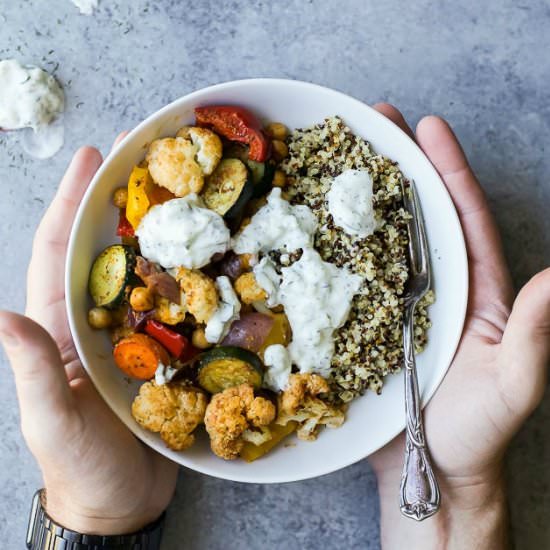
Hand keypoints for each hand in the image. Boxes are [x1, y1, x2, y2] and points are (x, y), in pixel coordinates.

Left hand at [0, 140, 177, 534]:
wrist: (119, 501)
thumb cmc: (81, 466)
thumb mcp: (53, 419)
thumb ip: (33, 369)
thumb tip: (0, 315)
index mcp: (61, 328)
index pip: (61, 253)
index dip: (73, 204)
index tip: (92, 158)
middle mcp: (96, 322)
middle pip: (106, 250)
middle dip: (120, 203)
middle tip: (145, 160)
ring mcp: (132, 336)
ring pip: (146, 273)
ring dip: (159, 234)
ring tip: (184, 197)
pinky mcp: (164, 354)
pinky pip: (178, 308)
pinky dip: (190, 280)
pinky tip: (212, 261)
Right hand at [369, 105, 549, 548]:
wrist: (430, 471)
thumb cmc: (474, 434)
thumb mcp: (512, 386)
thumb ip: (532, 336)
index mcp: (477, 290)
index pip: (465, 218)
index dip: (448, 170)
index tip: (429, 128)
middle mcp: (438, 286)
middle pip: (419, 214)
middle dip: (400, 165)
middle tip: (374, 123)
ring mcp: (398, 303)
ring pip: (382, 239)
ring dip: (364, 198)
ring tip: (337, 159)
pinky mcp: (367, 323)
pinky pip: (351, 278)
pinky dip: (334, 249)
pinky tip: (312, 227)